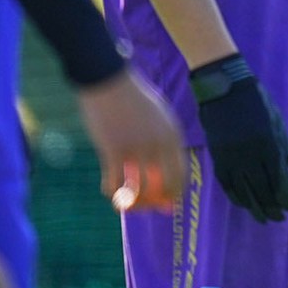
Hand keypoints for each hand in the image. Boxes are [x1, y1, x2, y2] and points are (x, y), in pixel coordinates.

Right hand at [76, 67, 184, 211]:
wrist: (108, 80)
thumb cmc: (133, 99)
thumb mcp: (158, 118)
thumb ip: (162, 144)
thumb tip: (162, 172)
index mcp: (172, 136)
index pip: (179, 175)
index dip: (172, 195)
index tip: (164, 205)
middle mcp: (158, 145)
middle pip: (162, 188)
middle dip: (153, 203)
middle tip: (142, 207)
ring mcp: (136, 148)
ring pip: (138, 191)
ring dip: (132, 203)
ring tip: (125, 204)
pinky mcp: (113, 149)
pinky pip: (114, 183)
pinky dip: (112, 193)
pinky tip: (110, 191)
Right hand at [189, 54, 287, 222]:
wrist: (224, 88)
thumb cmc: (257, 101)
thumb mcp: (278, 120)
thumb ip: (286, 147)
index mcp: (268, 145)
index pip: (278, 180)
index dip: (286, 197)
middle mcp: (250, 155)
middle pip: (262, 190)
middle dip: (272, 207)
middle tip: (279, 218)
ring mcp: (231, 157)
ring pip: (243, 191)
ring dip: (254, 207)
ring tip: (263, 218)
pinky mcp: (217, 157)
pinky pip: (227, 184)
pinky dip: (236, 197)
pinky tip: (243, 204)